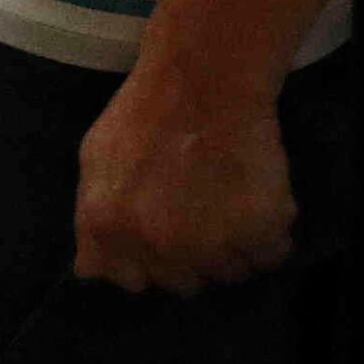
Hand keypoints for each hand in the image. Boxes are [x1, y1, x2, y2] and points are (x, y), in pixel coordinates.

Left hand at [74, 65, 299, 290]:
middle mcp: (158, 246)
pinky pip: (272, 254)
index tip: (160, 236)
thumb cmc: (144, 114)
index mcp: (110, 228)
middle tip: (200, 212)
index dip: (147, 259)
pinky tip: (256, 197)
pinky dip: (269, 233)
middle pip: (183, 282)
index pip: (131, 280)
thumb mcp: (95, 162)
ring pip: (230, 272)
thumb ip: (91, 221)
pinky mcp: (261, 232)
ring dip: (233, 246)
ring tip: (229, 198)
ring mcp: (212, 245)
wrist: (204, 80)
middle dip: (190, 255)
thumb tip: (92, 271)